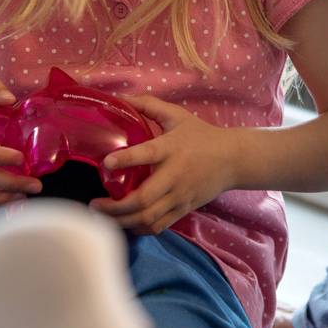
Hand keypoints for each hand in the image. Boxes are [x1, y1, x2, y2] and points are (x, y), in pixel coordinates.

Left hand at [89, 95, 235, 233]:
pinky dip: (139, 229)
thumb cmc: (201, 135)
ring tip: (104, 218)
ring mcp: (179, 196)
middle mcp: (174, 175)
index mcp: (171, 149)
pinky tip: (126, 224)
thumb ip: (149, 106)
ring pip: (148, 218)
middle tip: (94, 204)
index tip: (105, 162)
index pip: (147, 154)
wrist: (232, 159)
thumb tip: (119, 98)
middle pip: (143, 199)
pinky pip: (158, 226)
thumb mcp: (177, 116)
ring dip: (123, 222)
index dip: (125, 160)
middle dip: (115, 207)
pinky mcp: (183, 209)